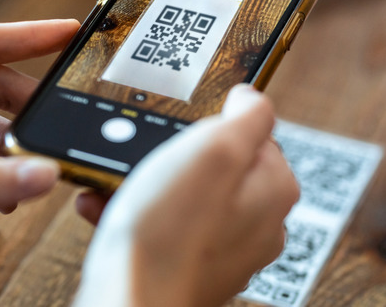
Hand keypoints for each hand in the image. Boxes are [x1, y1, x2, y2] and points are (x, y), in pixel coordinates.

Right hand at [74, 85, 298, 306]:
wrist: (130, 299)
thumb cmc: (170, 233)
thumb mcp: (215, 148)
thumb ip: (246, 115)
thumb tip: (251, 98)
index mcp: (275, 190)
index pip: (255, 133)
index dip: (214, 125)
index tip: (186, 132)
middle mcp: (258, 223)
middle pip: (217, 165)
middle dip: (174, 155)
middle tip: (147, 157)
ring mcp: (225, 248)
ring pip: (185, 194)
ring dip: (148, 182)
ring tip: (120, 184)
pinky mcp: (191, 264)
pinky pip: (165, 223)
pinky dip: (137, 211)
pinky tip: (109, 208)